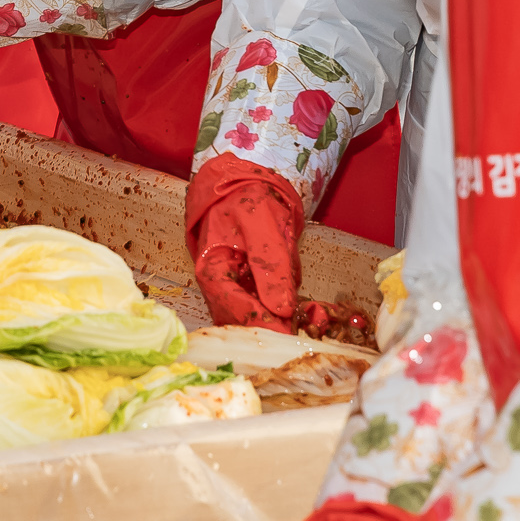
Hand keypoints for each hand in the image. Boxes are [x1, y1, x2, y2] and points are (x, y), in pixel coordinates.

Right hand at [187, 155, 305, 331]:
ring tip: (307, 319)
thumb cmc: (246, 198)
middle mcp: (218, 286)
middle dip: (273, 327)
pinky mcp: (249, 289)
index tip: (286, 335)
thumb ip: (270, 264)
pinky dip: (285, 311)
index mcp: (212, 269)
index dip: (261, 324)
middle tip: (302, 332)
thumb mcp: (261, 223)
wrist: (243, 185)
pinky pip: (266, 309)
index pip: (233, 308)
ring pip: (256, 319)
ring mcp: (234, 289)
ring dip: (280, 322)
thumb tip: (281, 308)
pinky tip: (305, 309)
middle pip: (242, 322)